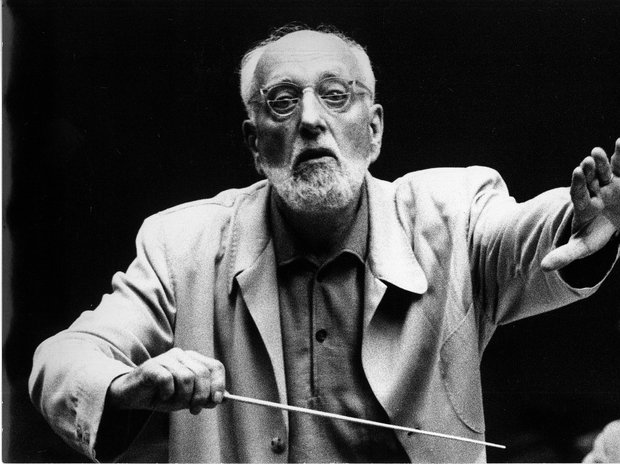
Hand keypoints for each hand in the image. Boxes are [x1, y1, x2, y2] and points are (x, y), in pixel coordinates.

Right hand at [107, 348, 225, 414]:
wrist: (131, 396)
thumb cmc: (161, 395)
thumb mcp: (185, 399)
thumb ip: (203, 397)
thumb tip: (223, 399)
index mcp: (193, 360)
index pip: (215, 367)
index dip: (219, 384)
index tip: (215, 401)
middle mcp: (181, 355)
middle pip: (202, 373)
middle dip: (200, 396)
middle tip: (194, 410)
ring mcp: (166, 358)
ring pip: (186, 378)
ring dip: (182, 397)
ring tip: (173, 403)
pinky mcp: (151, 366)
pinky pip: (167, 380)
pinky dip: (167, 393)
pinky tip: (162, 396)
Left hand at [541, 138, 619, 270]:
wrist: (610, 225)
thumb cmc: (594, 234)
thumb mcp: (582, 246)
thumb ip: (565, 254)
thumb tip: (543, 267)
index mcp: (583, 206)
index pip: (578, 194)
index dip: (577, 184)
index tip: (576, 172)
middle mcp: (594, 192)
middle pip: (590, 180)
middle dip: (589, 171)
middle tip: (586, 161)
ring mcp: (608, 184)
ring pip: (604, 171)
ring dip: (602, 162)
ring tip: (598, 151)